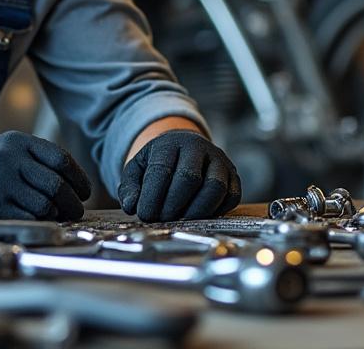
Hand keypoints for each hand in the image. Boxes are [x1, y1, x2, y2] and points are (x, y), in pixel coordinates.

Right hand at [0, 131, 91, 222]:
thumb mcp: (11, 150)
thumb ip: (41, 161)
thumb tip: (77, 189)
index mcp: (18, 142)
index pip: (61, 160)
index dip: (79, 178)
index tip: (84, 192)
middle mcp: (8, 159)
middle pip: (56, 185)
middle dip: (72, 203)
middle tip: (76, 210)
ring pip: (45, 205)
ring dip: (55, 214)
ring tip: (55, 215)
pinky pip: (28, 219)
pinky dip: (38, 222)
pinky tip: (37, 220)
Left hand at [117, 130, 240, 221]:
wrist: (183, 149)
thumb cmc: (158, 163)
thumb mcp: (137, 169)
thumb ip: (130, 188)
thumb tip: (132, 206)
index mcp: (171, 143)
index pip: (162, 170)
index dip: (152, 196)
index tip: (145, 214)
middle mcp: (199, 147)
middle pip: (189, 178)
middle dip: (173, 204)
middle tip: (162, 219)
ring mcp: (220, 160)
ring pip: (215, 187)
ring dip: (196, 211)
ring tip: (180, 220)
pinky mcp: (233, 176)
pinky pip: (232, 196)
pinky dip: (217, 211)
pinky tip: (199, 216)